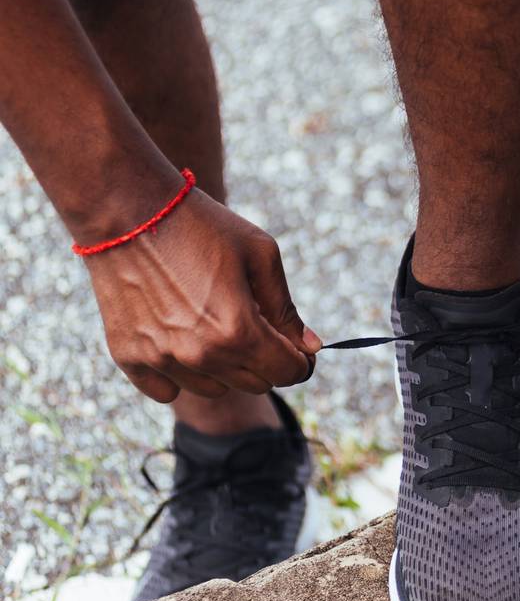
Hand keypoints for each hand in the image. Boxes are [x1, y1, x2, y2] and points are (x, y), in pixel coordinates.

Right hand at [82, 188, 318, 401]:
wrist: (126, 210)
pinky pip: (166, 390)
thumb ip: (286, 308)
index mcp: (238, 330)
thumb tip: (311, 348)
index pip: (288, 373)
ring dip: (224, 367)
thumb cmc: (202, 226)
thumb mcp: (260, 255)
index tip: (295, 345)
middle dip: (265, 360)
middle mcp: (200, 354)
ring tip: (214, 324)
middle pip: (255, 384)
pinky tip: (181, 339)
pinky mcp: (128, 357)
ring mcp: (160, 359)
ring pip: (214, 389)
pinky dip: (180, 373)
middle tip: (255, 326)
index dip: (300, 360)